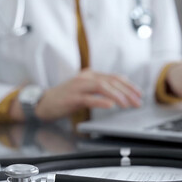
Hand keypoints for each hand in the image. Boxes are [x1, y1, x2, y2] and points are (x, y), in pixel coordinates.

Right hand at [10, 69, 142, 120]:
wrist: (42, 103)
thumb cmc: (64, 98)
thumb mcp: (84, 90)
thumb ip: (99, 88)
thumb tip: (119, 89)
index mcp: (89, 75)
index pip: (113, 78)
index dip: (128, 85)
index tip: (139, 94)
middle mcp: (85, 78)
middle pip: (111, 81)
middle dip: (127, 92)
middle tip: (137, 101)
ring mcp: (78, 87)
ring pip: (102, 87)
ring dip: (117, 96)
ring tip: (127, 104)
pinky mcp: (72, 98)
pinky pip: (89, 98)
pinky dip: (101, 102)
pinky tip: (110, 106)